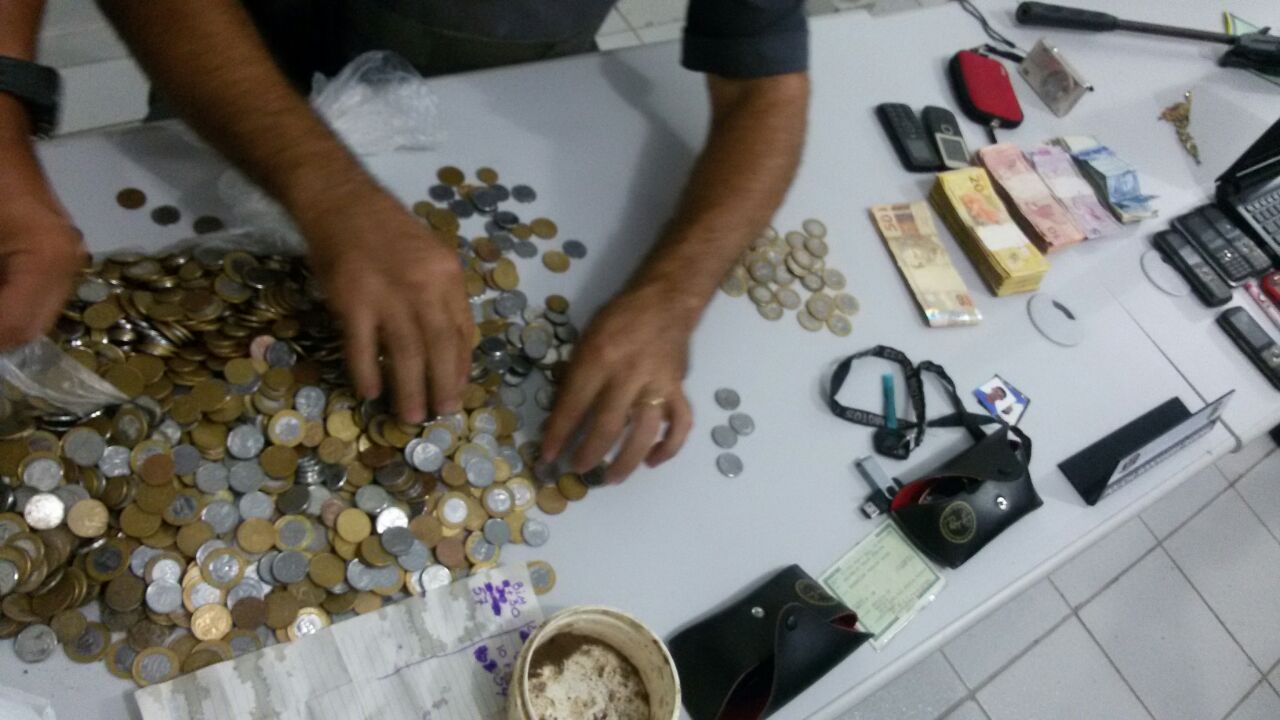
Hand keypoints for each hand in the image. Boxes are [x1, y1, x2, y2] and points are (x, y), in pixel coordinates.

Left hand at [0, 207, 84, 348]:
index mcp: (47, 257)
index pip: (14, 325)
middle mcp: (68, 264)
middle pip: (30, 328)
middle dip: (0, 332)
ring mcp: (68, 260)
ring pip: (35, 317)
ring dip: (5, 320)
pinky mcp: (60, 255)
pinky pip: (38, 297)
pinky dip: (10, 305)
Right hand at [303, 191, 473, 422]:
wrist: (343, 202)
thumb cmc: (389, 232)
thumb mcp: (431, 256)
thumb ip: (442, 296)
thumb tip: (450, 345)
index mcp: (448, 276)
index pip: (463, 331)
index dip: (461, 366)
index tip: (457, 390)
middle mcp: (423, 287)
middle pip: (440, 347)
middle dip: (443, 386)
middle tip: (441, 413)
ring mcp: (387, 295)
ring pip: (406, 354)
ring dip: (409, 390)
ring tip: (410, 416)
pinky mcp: (352, 302)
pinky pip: (362, 348)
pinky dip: (367, 373)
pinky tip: (371, 392)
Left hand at [541, 285, 694, 483]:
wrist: (665, 301)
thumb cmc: (619, 319)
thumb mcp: (586, 338)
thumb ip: (576, 375)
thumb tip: (561, 416)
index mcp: (599, 358)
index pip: (573, 406)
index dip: (558, 435)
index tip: (547, 457)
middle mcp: (629, 374)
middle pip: (607, 426)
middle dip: (589, 454)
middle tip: (577, 469)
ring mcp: (657, 384)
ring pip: (643, 433)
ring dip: (626, 461)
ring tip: (610, 478)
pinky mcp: (678, 389)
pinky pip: (679, 425)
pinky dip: (668, 448)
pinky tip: (653, 461)